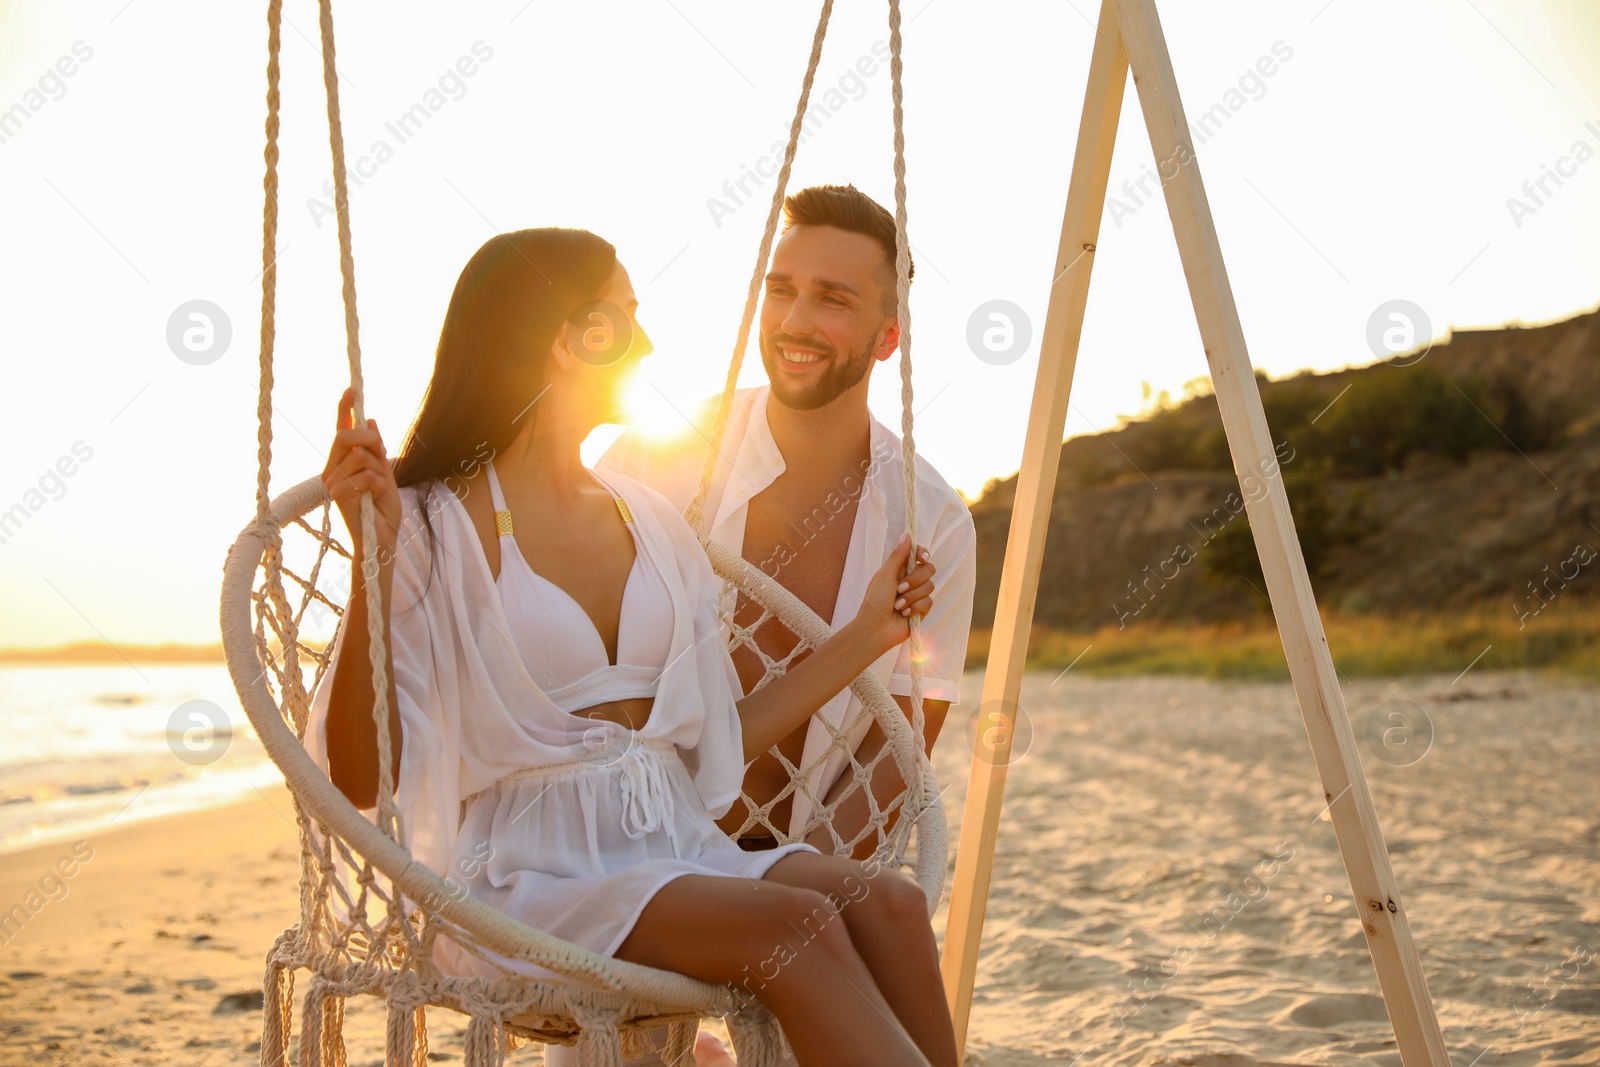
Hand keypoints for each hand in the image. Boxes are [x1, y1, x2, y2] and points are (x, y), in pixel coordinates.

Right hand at [322, 386, 400, 562]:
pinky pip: (366, 475)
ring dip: (378, 470)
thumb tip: (371, 419)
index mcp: (341, 463)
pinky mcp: (338, 495)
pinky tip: (375, 497)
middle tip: (382, 454)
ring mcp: (332, 482)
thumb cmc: (382, 509)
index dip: (345, 409)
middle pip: (347, 435)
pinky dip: (378, 484)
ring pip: (360, 455)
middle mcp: (331, 470)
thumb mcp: (384, 473)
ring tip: (377, 488)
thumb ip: (376, 450)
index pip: (340, 430)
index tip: (351, 389)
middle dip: (370, 439)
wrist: (382, 539)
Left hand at [852, 534, 935, 653]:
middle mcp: (910, 580)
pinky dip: (915, 607)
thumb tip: (907, 535)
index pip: (919, 554)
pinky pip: (929, 602)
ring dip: (911, 596)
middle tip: (899, 588)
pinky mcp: (922, 610)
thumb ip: (898, 556)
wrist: (875, 629)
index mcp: (900, 569)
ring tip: (897, 605)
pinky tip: (903, 614)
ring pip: (930, 586)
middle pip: (929, 569)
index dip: (923, 553)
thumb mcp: (885, 575)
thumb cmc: (875, 601)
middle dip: (915, 579)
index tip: (922, 557)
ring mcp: (917, 595)